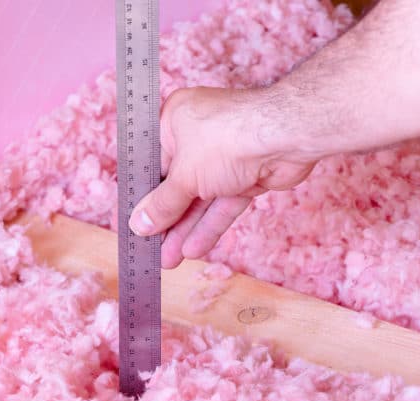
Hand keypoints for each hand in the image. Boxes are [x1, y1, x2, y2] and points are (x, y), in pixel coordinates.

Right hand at [128, 86, 317, 268]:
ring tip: (168, 260)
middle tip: (150, 250)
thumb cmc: (227, 138)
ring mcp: (224, 157)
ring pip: (200, 199)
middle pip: (177, 185)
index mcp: (174, 121)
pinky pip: (222, 204)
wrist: (286, 136)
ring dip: (185, 229)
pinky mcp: (246, 176)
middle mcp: (198, 136)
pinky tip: (193, 250)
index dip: (143, 196)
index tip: (134, 224)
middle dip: (165, 220)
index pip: (151, 164)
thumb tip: (138, 225)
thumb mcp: (184, 176)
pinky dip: (209, 225)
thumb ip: (161, 204)